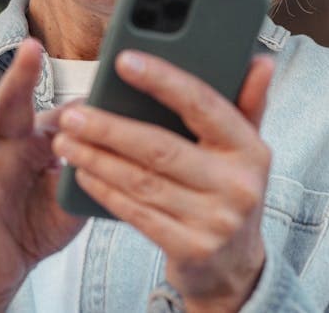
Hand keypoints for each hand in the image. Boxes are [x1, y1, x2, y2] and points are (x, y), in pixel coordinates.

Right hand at [0, 39, 84, 309]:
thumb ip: (88, 168)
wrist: (6, 267)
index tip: (98, 78)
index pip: (55, 114)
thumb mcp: (72, 196)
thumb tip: (109, 133)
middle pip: (11, 104)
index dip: (76, 103)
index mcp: (36, 143)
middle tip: (33, 44)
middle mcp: (6, 148)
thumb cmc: (40, 223)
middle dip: (21, 74)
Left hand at [52, 51, 274, 311]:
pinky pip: (137, 213)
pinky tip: (82, 174)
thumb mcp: (245, 150)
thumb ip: (248, 103)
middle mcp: (238, 184)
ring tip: (66, 141)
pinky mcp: (191, 249)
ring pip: (142, 181)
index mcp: (251, 148)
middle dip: (109, 128)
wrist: (235, 266)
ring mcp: (216, 220)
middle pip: (161, 148)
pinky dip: (105, 191)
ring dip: (97, 159)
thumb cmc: (228, 190)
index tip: (123, 61)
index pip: (203, 105)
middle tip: (72, 113)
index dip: (162, 80)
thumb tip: (262, 60)